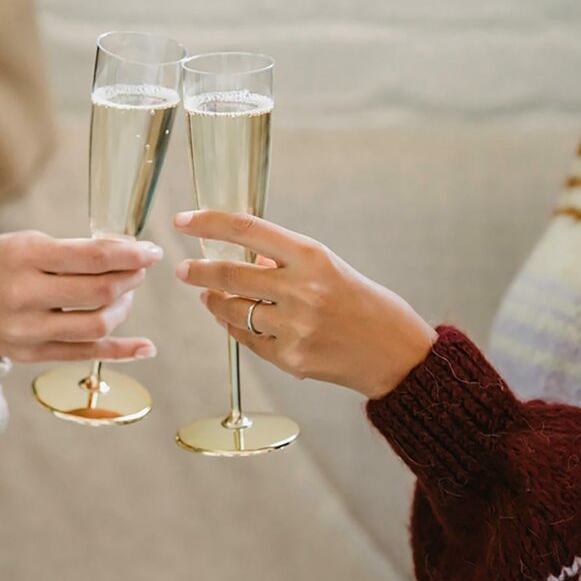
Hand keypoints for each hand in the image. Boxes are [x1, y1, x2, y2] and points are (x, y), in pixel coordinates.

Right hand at [0, 231, 161, 362]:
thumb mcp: (24, 243)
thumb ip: (70, 252)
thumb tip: (124, 255)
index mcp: (24, 258)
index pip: (93, 258)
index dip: (131, 255)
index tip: (151, 251)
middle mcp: (25, 296)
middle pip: (100, 293)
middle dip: (130, 280)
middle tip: (138, 271)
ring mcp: (27, 330)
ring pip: (96, 326)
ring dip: (123, 309)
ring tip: (124, 296)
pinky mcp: (30, 354)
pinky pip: (84, 355)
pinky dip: (119, 351)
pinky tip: (144, 347)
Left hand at [173, 211, 436, 398]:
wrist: (397, 354)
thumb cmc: (364, 303)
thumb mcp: (330, 267)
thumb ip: (286, 261)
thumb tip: (244, 256)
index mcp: (312, 256)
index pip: (246, 229)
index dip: (208, 223)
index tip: (183, 221)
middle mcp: (301, 289)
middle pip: (229, 274)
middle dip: (197, 270)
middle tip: (184, 268)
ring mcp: (294, 327)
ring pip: (232, 310)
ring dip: (214, 302)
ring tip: (209, 296)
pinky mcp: (291, 358)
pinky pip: (247, 340)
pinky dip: (234, 328)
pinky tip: (232, 320)